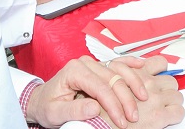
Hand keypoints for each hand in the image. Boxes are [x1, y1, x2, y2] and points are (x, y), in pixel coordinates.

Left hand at [26, 56, 155, 128]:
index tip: (122, 121)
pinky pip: (118, 63)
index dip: (113, 104)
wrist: (42, 100)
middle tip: (133, 116)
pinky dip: (131, 65)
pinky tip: (143, 67)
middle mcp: (85, 64)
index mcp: (74, 71)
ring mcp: (93, 64)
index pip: (100, 87)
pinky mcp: (99, 68)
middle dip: (126, 98)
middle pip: (113, 78)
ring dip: (133, 84)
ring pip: (119, 70)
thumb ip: (73, 110)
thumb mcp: (55, 113)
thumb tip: (95, 107)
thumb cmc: (47, 106)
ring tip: (142, 99)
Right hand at [101, 60, 183, 128]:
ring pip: (178, 96)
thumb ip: (121, 74)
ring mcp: (155, 99)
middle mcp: (148, 83)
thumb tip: (135, 70)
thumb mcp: (108, 82)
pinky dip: (175, 116)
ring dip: (172, 102)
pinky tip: (167, 119)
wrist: (99, 124)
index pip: (160, 63)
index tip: (160, 76)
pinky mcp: (159, 116)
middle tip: (160, 97)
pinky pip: (179, 112)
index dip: (162, 70)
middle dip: (167, 89)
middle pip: (171, 81)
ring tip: (163, 110)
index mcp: (137, 74)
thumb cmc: (101, 109)